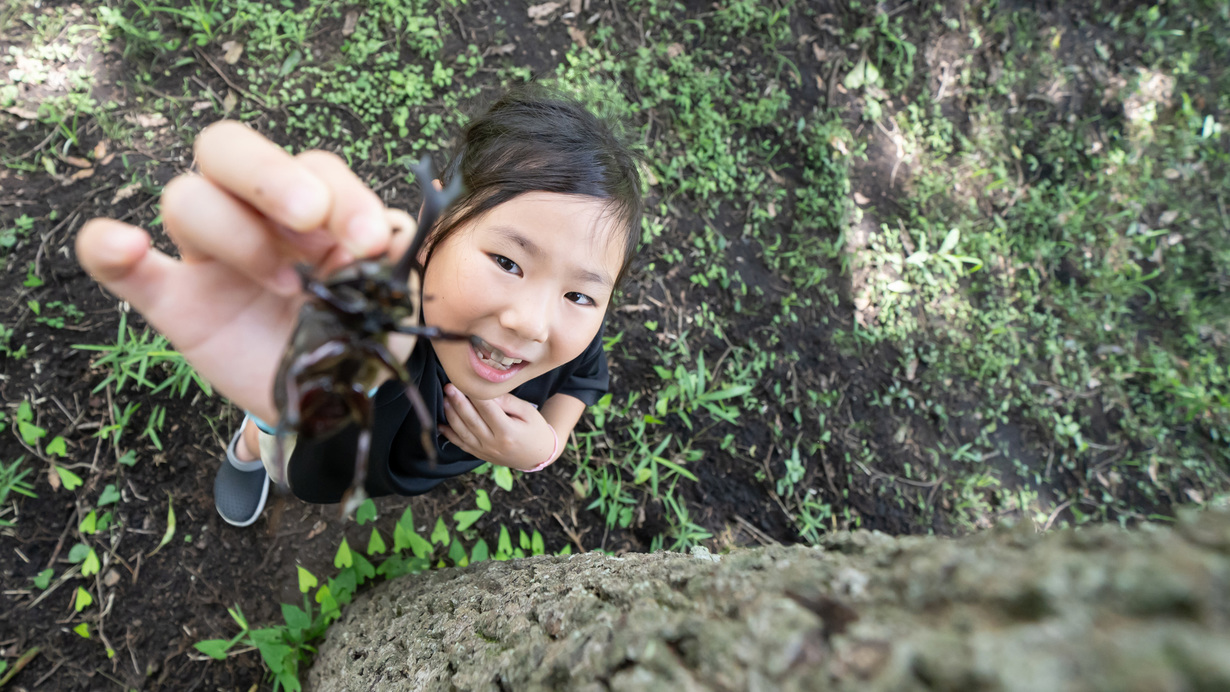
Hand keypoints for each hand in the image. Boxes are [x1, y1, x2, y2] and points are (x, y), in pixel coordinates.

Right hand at [75, 121, 415, 422]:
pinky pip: (120, 266)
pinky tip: (125, 246)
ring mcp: (206, 256)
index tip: (370, 241)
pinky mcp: (173, 301)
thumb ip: (390, 265)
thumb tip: (392, 234)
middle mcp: (252, 215)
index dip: (342, 194)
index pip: (313, 167)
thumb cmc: (357, 332)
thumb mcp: (388, 299)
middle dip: (270, 176)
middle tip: (310, 218)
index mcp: (310, 206)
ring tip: (285, 285)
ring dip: (235, 233)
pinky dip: (107, 246)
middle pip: (227, 150)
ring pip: (186, 199)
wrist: (328, 399)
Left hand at [439, 384, 557, 470]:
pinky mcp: (479, 454)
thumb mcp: (527, 412)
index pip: (488, 409)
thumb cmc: (534, 429)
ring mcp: (485, 451)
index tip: (466, 380)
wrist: (537, 456)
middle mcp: (493, 443)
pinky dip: (449, 435)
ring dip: (451, 415)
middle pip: (472, 420)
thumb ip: (508, 401)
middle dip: (458, 402)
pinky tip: (440, 423)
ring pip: (463, 432)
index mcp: (508, 432)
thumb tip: (486, 392)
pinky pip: (461, 444)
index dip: (475, 394)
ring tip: (444, 399)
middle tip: (449, 387)